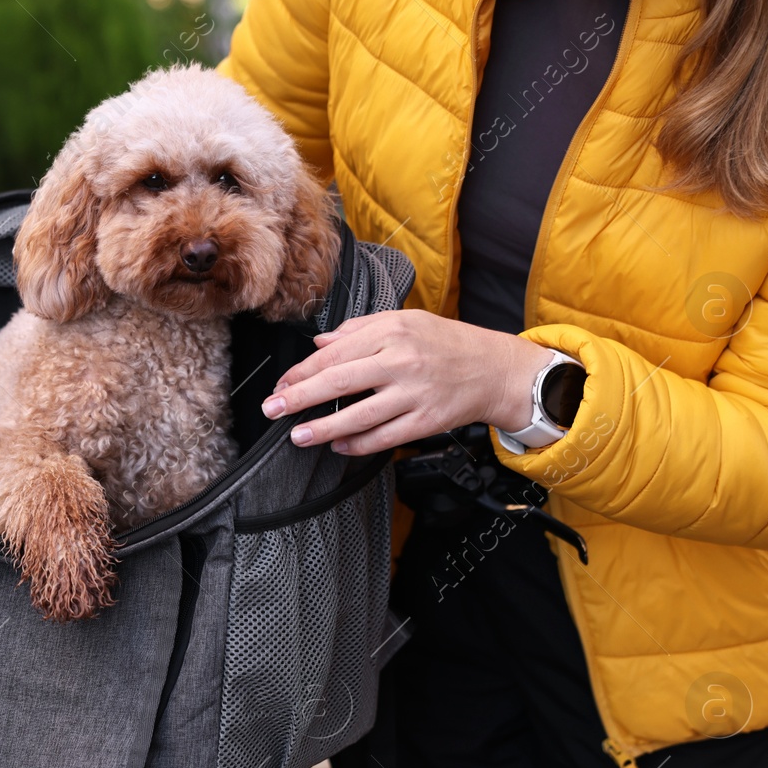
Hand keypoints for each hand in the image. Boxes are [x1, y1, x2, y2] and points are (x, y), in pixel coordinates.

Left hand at [259, 309, 554, 454]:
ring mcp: (415, 394)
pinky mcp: (426, 421)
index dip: (302, 371)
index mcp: (391, 332)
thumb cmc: (446, 342)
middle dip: (299, 398)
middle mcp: (402, 361)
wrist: (495, 369)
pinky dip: (358, 445)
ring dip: (323, 428)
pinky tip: (337, 446)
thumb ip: (358, 330)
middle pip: (340, 382)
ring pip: (360, 416)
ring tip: (297, 436)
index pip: (334, 354)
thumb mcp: (404, 321)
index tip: (280, 384)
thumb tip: (319, 342)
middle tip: (272, 410)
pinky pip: (384, 438)